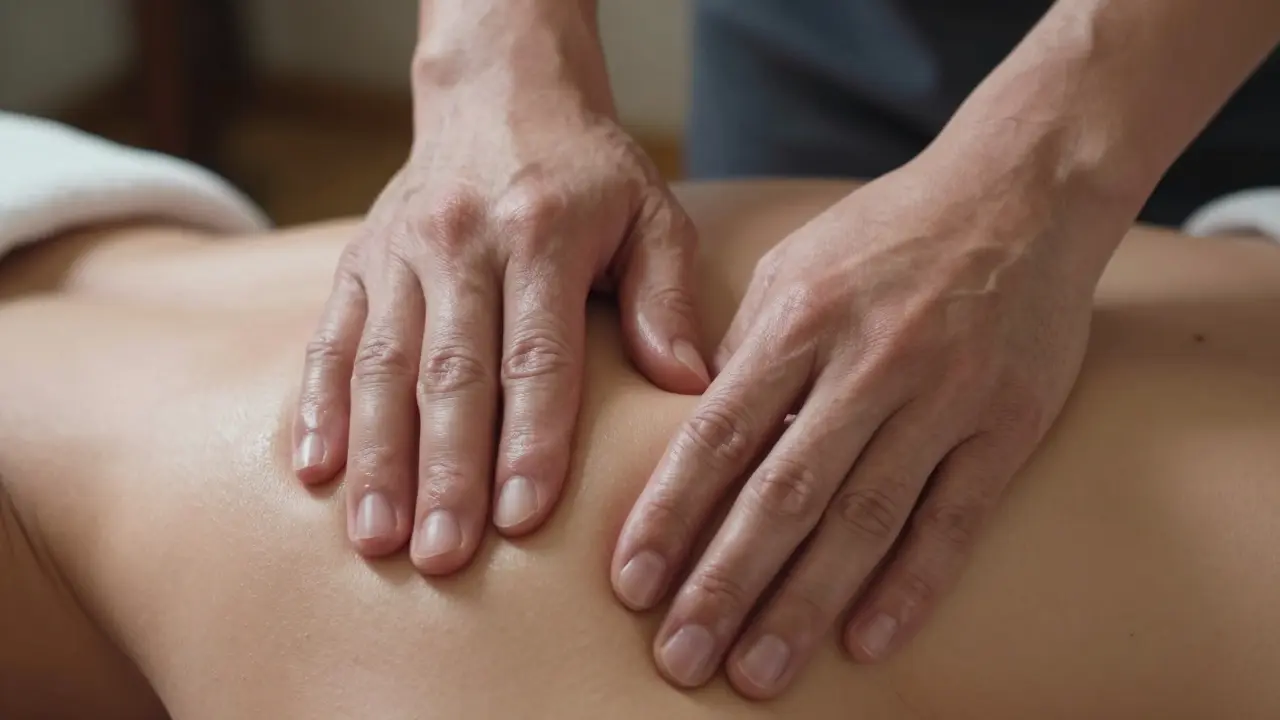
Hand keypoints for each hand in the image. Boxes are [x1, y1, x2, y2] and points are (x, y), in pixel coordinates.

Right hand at [292, 14, 708, 572]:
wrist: (498, 94)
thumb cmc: (587, 173)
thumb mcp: (650, 213)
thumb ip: (669, 298)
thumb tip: (689, 389)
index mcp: (541, 234)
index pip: (536, 355)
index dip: (530, 440)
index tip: (524, 518)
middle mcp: (460, 242)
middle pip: (450, 374)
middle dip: (444, 472)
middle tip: (442, 556)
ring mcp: (399, 253)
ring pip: (381, 366)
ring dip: (377, 457)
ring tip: (376, 538)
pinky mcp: (358, 262)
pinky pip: (330, 338)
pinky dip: (317, 406)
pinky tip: (314, 471)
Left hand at [611, 150, 1117, 696]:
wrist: (1021, 190)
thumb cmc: (888, 235)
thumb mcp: (795, 267)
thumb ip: (745, 350)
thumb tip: (693, 437)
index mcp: (799, 318)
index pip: (718, 433)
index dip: (670, 513)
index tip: (630, 583)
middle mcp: (867, 361)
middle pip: (784, 490)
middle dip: (725, 581)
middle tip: (680, 657)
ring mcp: (943, 395)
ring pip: (863, 517)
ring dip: (805, 603)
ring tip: (756, 672)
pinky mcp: (1008, 424)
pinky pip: (954, 518)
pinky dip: (911, 586)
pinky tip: (866, 642)